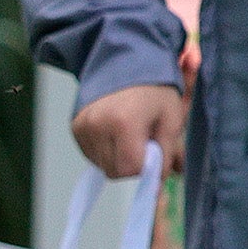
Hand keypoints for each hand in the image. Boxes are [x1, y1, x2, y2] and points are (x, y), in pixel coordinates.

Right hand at [72, 83, 188, 181]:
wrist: (126, 62)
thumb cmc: (154, 90)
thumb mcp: (172, 118)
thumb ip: (167, 154)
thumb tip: (159, 186)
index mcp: (124, 122)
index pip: (131, 169)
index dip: (146, 166)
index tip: (154, 150)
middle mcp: (97, 124)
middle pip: (115, 172)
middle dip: (133, 164)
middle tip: (144, 140)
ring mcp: (83, 125)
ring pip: (103, 166)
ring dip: (119, 158)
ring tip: (130, 133)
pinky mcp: (75, 126)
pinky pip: (92, 155)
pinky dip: (106, 151)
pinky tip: (116, 132)